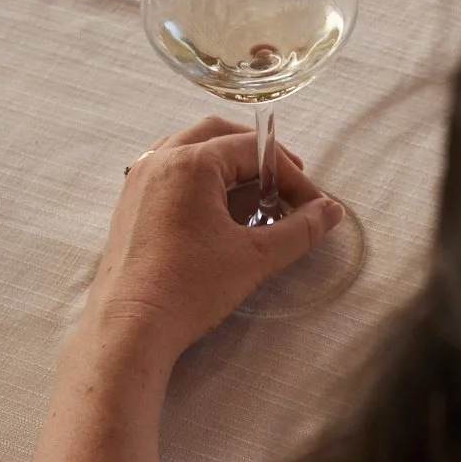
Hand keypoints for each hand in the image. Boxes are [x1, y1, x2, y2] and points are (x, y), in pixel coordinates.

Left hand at [79, 117, 344, 358]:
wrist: (131, 327)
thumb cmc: (190, 288)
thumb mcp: (255, 257)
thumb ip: (299, 230)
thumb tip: (331, 211)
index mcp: (190, 163)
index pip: (252, 150)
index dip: (290, 174)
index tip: (312, 205)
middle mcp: (159, 160)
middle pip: (217, 134)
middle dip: (256, 153)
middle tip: (285, 182)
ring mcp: (138, 180)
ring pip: (187, 147)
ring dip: (224, 159)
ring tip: (252, 190)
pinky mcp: (129, 203)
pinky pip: (167, 169)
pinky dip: (197, 175)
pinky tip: (214, 207)